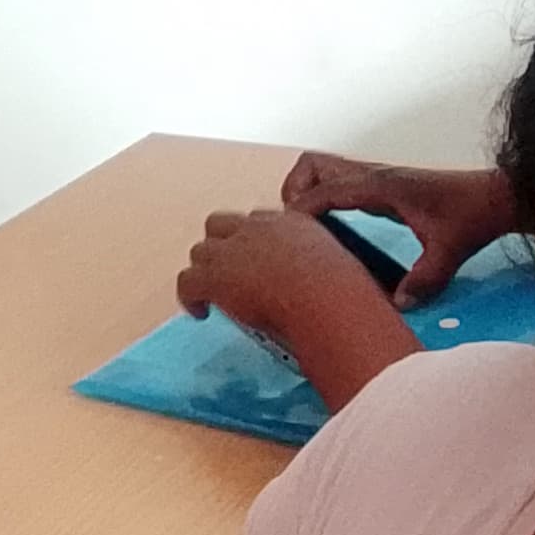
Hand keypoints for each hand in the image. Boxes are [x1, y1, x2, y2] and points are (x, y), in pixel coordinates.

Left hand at [176, 207, 374, 337]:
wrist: (327, 300)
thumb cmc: (346, 295)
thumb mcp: (346, 272)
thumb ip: (330, 274)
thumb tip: (341, 297)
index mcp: (293, 223)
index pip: (260, 222)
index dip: (253, 242)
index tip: (258, 261)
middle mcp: (259, 228)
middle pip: (221, 226)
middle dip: (220, 247)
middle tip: (228, 272)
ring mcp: (233, 249)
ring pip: (201, 251)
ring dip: (205, 271)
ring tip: (212, 292)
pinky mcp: (215, 275)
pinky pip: (188, 281)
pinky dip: (190, 297)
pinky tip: (199, 312)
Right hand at [277, 156, 518, 306]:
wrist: (495, 197)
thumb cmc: (472, 216)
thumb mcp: (449, 252)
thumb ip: (423, 280)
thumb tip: (397, 306)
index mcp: (381, 186)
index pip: (324, 190)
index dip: (300, 211)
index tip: (286, 236)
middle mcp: (373, 176)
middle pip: (312, 166)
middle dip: (294, 192)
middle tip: (296, 229)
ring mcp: (376, 178)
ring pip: (322, 169)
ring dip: (306, 192)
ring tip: (308, 229)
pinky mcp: (381, 186)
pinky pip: (338, 182)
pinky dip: (323, 197)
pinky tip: (332, 230)